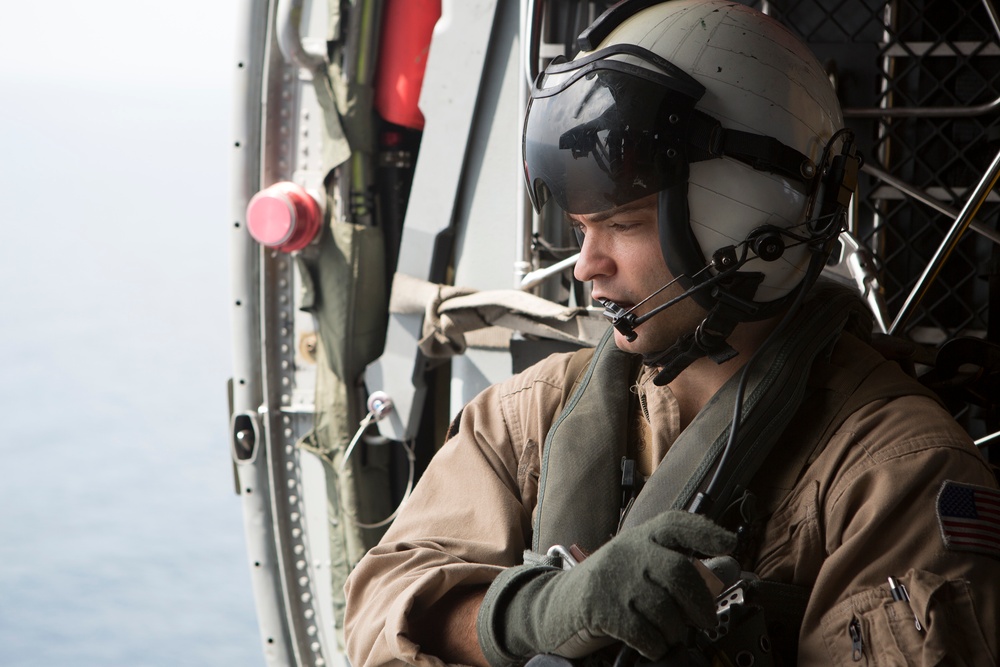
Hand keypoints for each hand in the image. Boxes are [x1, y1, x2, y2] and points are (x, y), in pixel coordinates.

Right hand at [477, 511, 735, 666]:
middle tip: (705, 620)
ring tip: (669, 634)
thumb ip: (686, 568)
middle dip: (702, 603)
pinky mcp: (600, 607)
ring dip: (675, 631)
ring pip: (666, 609)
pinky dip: (656, 644)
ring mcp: (613, 578)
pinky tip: (651, 643)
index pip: (676, 523)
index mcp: (640, 537)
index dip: (706, 532)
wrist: (555, 607)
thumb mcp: (644, 571)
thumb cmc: (610, 590)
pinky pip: (645, 632)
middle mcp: (628, 551)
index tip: (730, 545)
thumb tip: (731, 565)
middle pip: (681, 573)